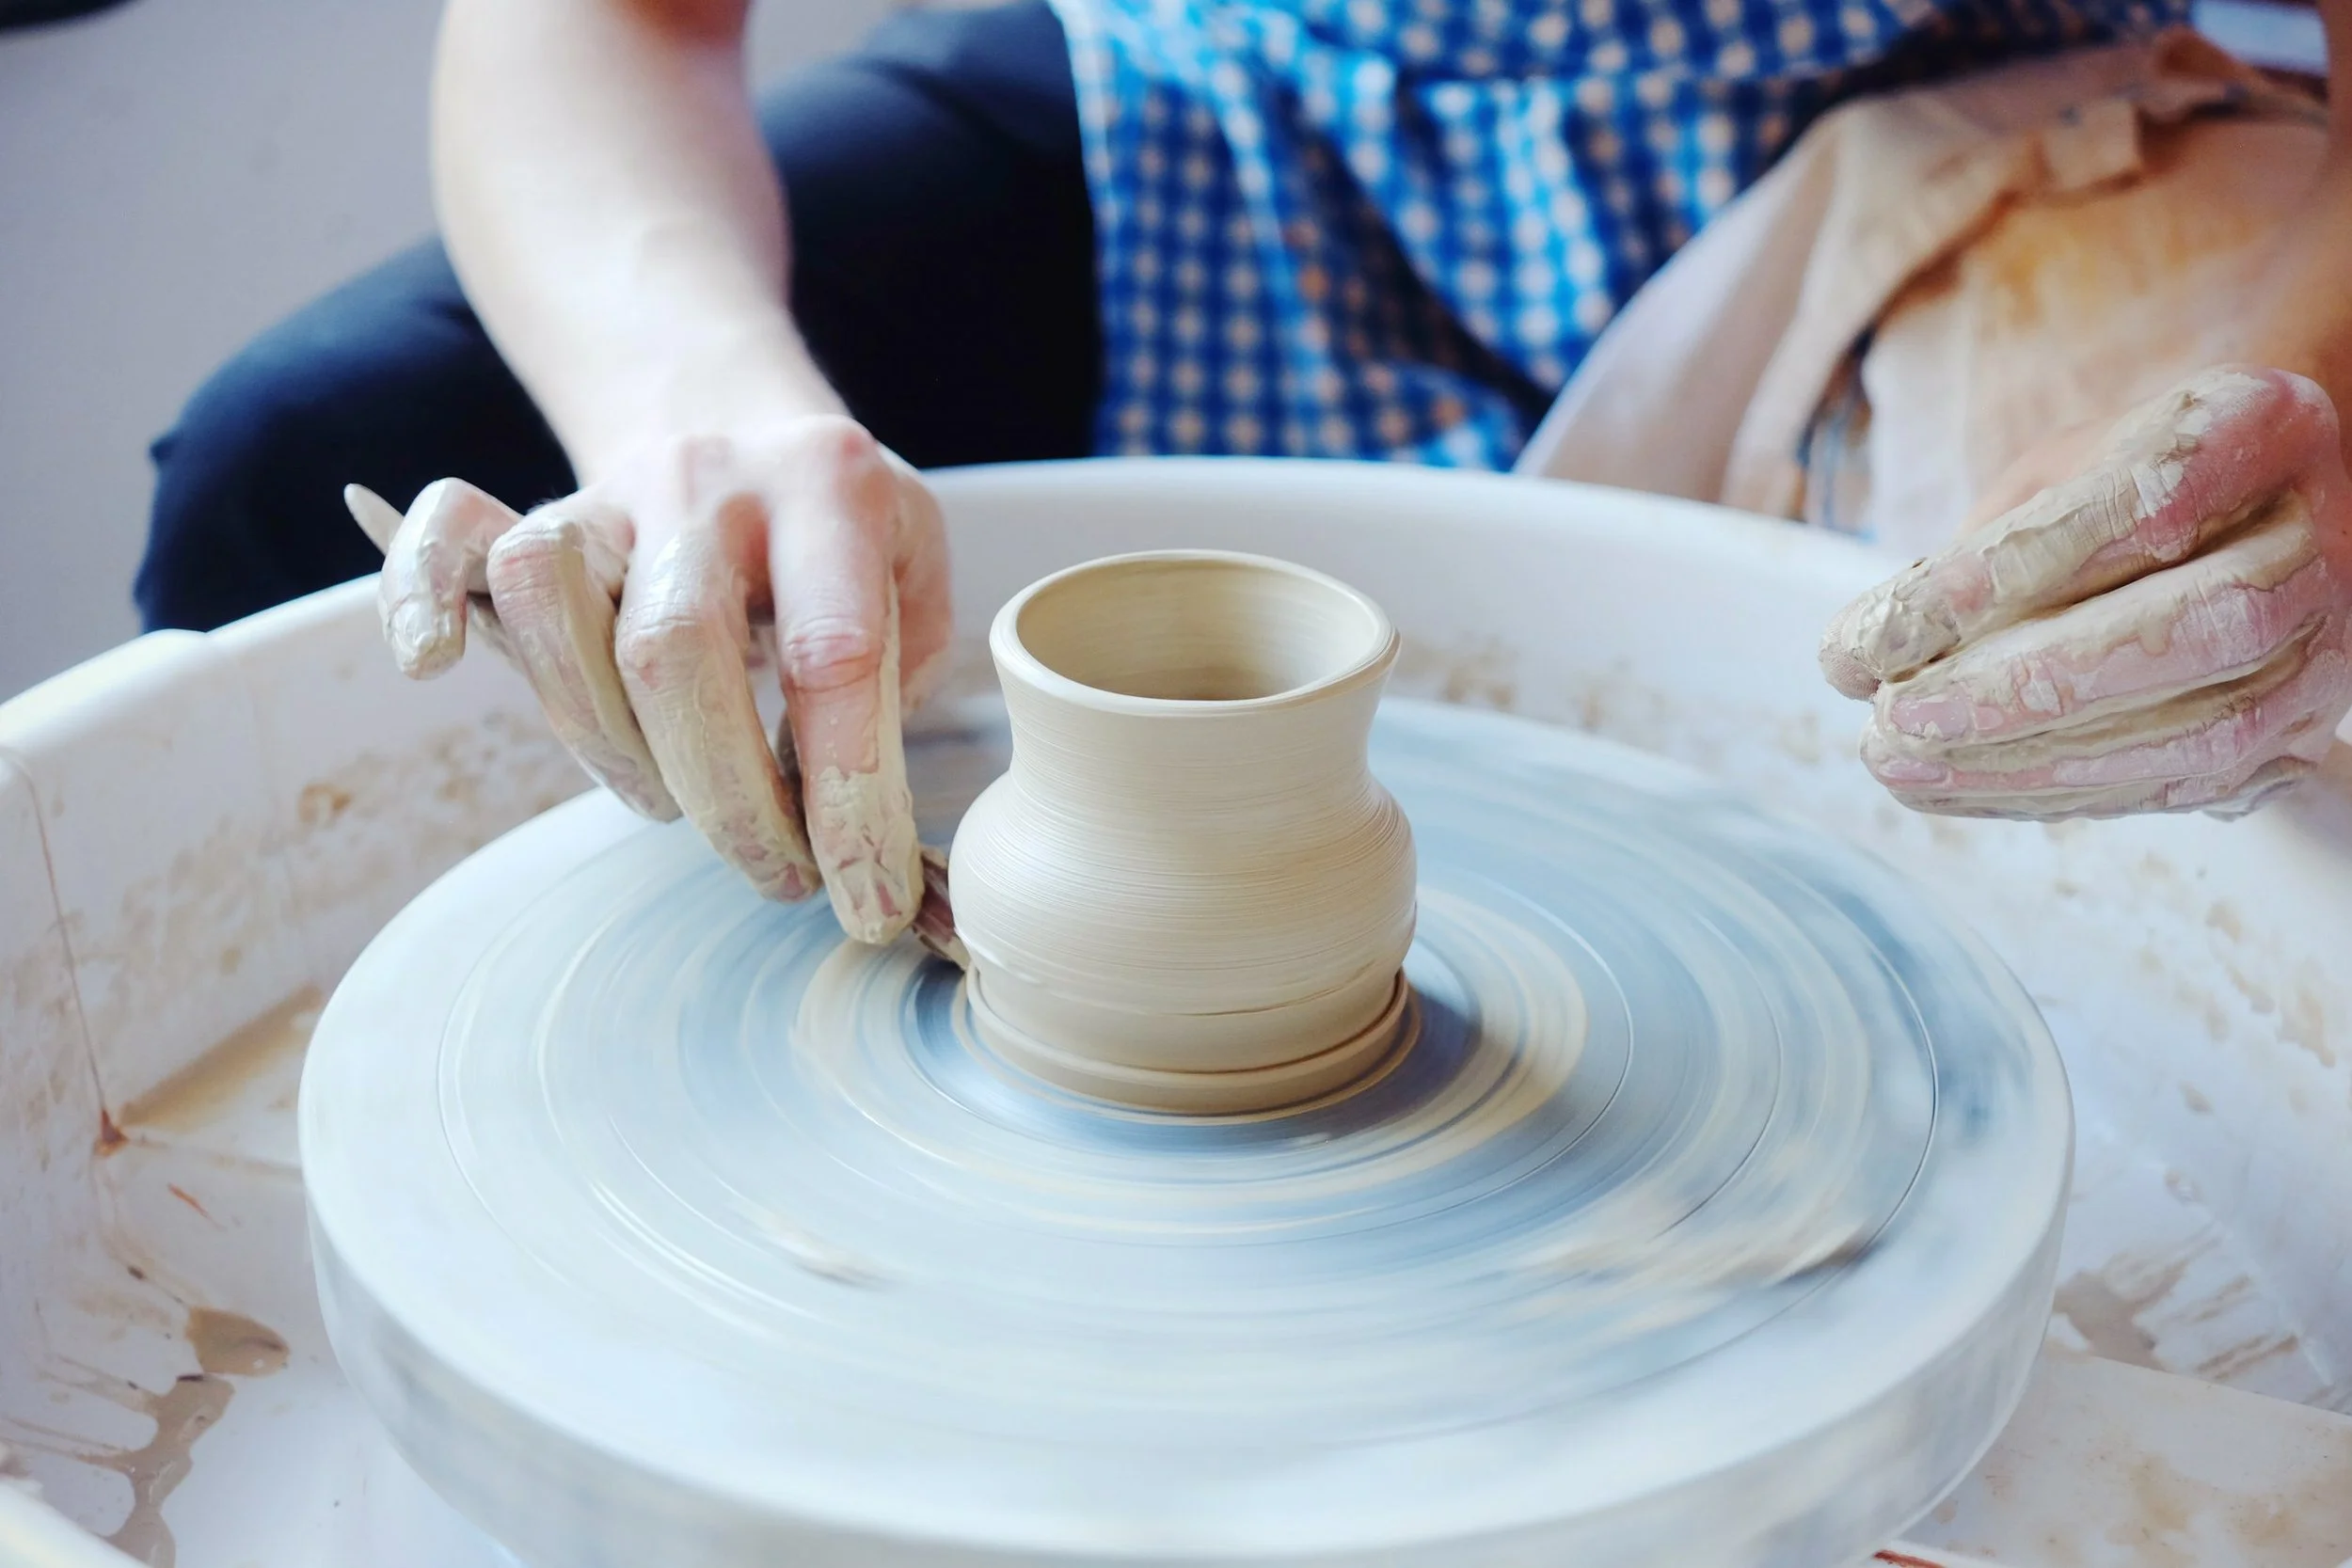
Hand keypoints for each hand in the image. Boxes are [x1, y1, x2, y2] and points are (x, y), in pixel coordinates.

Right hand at [346, 416, 948, 942]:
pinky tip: (433, 664)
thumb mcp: (916, 574)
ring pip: (557, 605)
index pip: (834, 658)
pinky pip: (448, 534)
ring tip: (669, 804)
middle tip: (779, 876)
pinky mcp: (538, 511)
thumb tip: (864, 823)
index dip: (846, 798)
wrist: (738, 413)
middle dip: (728, 802)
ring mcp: (613, 491)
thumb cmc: (838, 529)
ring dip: (607, 744)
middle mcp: (711, 480)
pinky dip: (419, 598)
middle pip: (676, 651)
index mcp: (831, 489)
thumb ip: (903, 679)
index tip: (865, 897)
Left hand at [1820, 367, 2351, 818]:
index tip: (1865, 637)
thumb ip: (1975, 546)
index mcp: (2255, 427)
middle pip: (2189, 627)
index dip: (1984, 583)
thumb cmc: (2132, 474)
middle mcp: (2319, 535)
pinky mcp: (2306, 727)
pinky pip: (2189, 783)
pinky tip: (1958, 785)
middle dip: (2019, 689)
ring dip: (2029, 762)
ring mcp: (2331, 640)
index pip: (2128, 507)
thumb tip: (1863, 657)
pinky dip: (2058, 792)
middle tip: (1892, 717)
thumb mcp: (2057, 466)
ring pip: (2201, 730)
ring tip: (1903, 763)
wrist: (2259, 508)